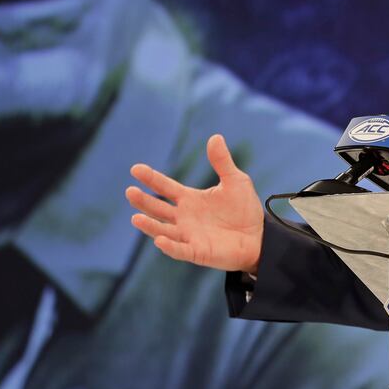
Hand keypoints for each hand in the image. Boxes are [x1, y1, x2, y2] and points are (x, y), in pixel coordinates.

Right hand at [126, 134, 263, 273]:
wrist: (259, 236)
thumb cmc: (244, 209)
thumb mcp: (235, 181)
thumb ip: (222, 162)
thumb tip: (215, 137)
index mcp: (190, 199)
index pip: (165, 187)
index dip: (151, 178)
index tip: (136, 169)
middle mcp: (184, 217)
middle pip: (158, 208)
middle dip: (143, 201)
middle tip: (130, 191)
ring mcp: (188, 235)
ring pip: (163, 230)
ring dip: (149, 225)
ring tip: (136, 217)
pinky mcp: (197, 251)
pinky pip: (180, 250)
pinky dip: (169, 246)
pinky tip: (159, 240)